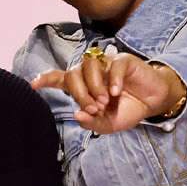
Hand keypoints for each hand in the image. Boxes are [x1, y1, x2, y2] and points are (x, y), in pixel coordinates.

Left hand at [28, 46, 186, 133]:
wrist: (152, 103)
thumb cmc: (127, 110)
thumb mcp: (108, 124)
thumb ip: (92, 122)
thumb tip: (78, 114)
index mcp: (84, 87)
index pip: (61, 79)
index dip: (46, 79)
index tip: (33, 84)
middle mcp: (92, 73)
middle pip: (73, 74)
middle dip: (79, 93)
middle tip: (93, 108)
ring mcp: (107, 64)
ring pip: (89, 66)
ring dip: (93, 87)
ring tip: (105, 102)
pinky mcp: (124, 61)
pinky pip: (113, 65)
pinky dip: (112, 79)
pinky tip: (116, 92)